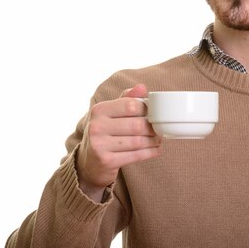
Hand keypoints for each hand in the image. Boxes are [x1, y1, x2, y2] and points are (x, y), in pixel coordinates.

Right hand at [76, 84, 161, 201]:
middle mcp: (96, 126)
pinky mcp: (106, 161)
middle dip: (152, 128)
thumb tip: (142, 87)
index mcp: (99, 110)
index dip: (146, 109)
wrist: (89, 162)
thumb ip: (126, 99)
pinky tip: (155, 150)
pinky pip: (136, 155)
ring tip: (158, 139)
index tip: (153, 113)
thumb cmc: (104, 132)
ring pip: (138, 141)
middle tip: (159, 129)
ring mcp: (100, 145)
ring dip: (153, 141)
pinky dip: (150, 152)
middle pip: (136, 125)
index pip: (130, 105)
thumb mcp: (110, 113)